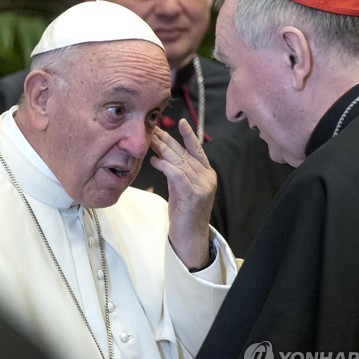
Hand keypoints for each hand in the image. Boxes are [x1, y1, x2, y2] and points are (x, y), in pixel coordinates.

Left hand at [150, 119, 216, 268]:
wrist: (190, 237)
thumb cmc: (184, 213)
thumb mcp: (182, 188)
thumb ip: (178, 172)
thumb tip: (163, 155)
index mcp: (207, 174)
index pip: (197, 150)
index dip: (189, 135)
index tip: (180, 121)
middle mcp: (207, 177)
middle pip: (184, 153)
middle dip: (167, 141)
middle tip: (152, 130)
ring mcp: (203, 186)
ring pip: (180, 162)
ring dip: (163, 150)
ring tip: (150, 142)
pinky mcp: (194, 195)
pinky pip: (178, 175)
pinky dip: (166, 166)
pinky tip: (155, 161)